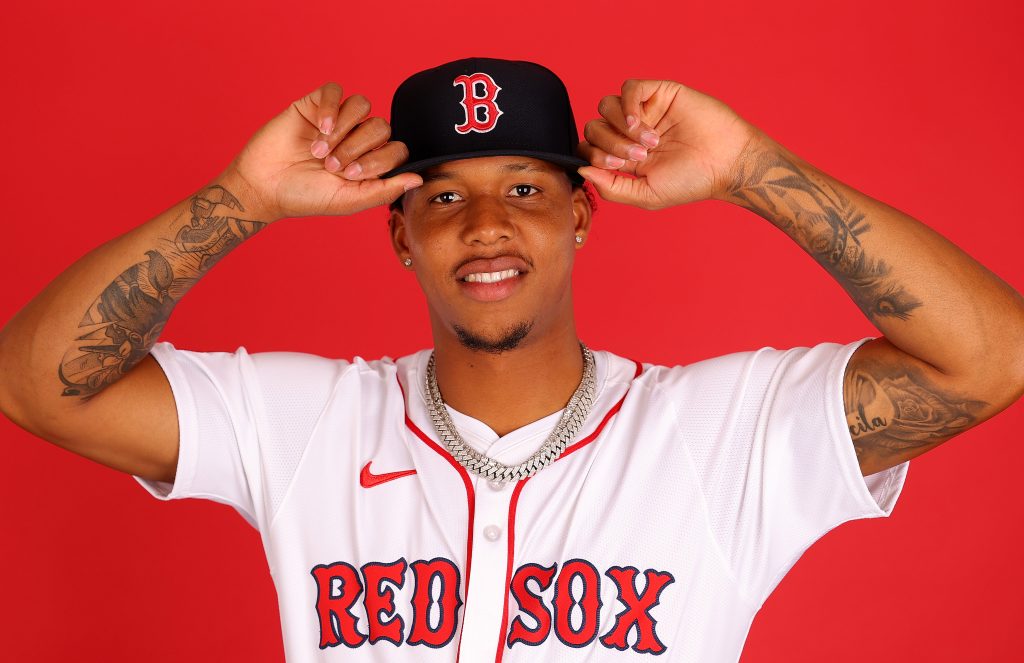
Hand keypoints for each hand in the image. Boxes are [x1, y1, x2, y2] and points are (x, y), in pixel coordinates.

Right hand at [226, 82, 421, 221]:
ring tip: (321, 151)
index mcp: (370, 161)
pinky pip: (337, 91)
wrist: (265, 186)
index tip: (351, 175)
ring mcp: (338, 119)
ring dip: (345, 130)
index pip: (397, 149)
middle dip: (358, 148)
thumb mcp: (349, 200)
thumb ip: (384, 190)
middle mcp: (358, 138)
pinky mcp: (316, 104)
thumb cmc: (307, 196)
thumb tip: (418, 180)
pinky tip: (320, 128)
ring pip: (363, 105)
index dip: (380, 160)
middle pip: (381, 126)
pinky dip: (332, 108)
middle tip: (332, 166)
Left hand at [577, 79, 761, 208]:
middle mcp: (630, 132)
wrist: (726, 163)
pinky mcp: (659, 93)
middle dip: (609, 144)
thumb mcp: (645, 195)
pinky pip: (629, 88)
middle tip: (639, 157)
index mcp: (624, 156)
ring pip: (606, 106)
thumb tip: (582, 170)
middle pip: (594, 127)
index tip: (616, 168)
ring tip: (649, 142)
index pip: (588, 148)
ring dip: (620, 127)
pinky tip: (642, 123)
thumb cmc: (691, 182)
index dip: (593, 156)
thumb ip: (611, 188)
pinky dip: (628, 106)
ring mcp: (644, 110)